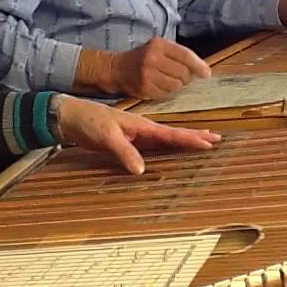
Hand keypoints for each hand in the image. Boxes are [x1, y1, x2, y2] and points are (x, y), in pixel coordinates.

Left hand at [55, 95, 220, 173]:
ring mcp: (136, 134)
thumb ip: (124, 152)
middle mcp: (142, 129)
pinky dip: (167, 146)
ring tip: (201, 142)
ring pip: (166, 138)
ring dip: (184, 140)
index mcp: (141, 126)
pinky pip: (154, 145)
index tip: (210, 141)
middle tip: (216, 139)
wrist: (70, 116)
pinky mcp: (128, 140)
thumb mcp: (106, 137)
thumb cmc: (88, 122)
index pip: (171, 134)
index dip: (190, 138)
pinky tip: (171, 149)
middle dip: (195, 136)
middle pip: (174, 134)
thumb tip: (142, 170)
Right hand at [105, 37, 211, 99]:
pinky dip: (166, 92)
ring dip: (176, 85)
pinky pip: (166, 94)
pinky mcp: (144, 88)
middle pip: (183, 73)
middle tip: (179, 76)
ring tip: (167, 80)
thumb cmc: (143, 58)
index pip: (185, 56)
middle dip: (186, 77)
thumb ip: (178, 55)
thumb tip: (202, 70)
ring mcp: (148, 75)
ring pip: (176, 86)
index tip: (206, 74)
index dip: (199, 66)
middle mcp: (152, 59)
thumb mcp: (158, 48)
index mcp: (158, 45)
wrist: (117, 69)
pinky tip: (158, 86)